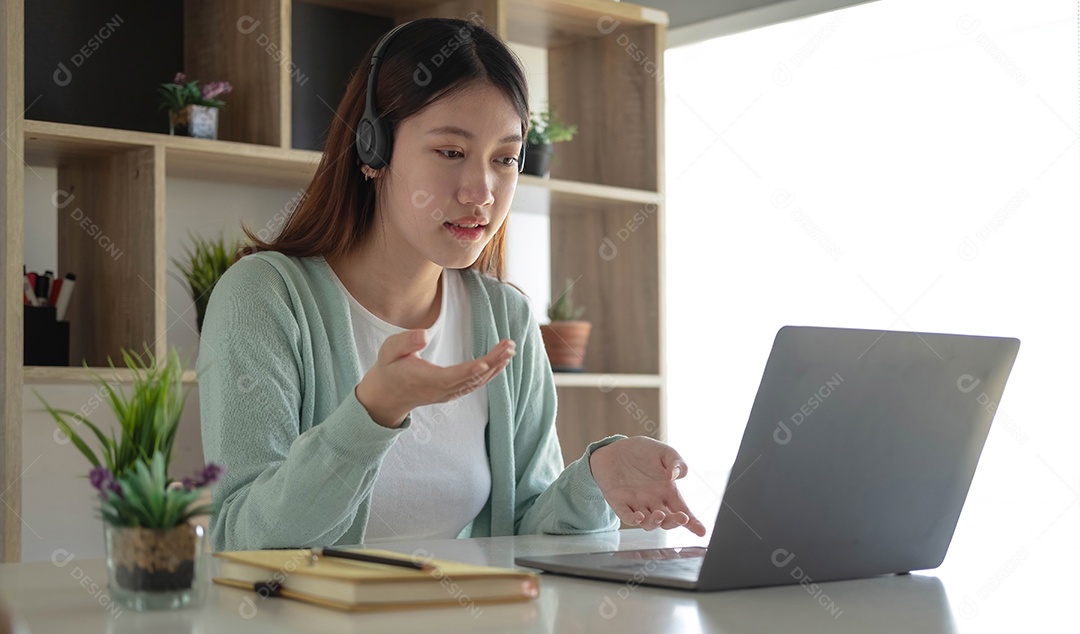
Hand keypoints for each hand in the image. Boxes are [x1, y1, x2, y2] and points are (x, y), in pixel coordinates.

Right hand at [355, 330, 515, 427]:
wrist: (387, 394)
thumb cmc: (389, 368)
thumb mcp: (389, 350)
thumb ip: (405, 342)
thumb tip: (424, 335)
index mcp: (426, 380)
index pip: (452, 377)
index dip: (469, 372)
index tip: (485, 363)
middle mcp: (441, 390)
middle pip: (471, 378)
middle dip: (492, 362)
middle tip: (509, 345)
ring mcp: (448, 393)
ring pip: (477, 382)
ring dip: (495, 366)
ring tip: (510, 350)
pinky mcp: (453, 392)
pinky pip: (475, 384)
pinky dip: (491, 374)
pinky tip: (501, 362)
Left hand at [589, 436, 706, 536]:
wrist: (615, 448)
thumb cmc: (642, 451)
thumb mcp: (664, 452)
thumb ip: (676, 462)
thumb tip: (676, 476)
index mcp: (667, 491)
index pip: (682, 510)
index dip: (693, 523)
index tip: (702, 531)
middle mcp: (654, 501)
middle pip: (667, 521)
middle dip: (675, 522)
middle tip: (682, 518)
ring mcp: (637, 504)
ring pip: (648, 523)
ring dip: (655, 522)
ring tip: (659, 515)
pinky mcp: (619, 502)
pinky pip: (627, 516)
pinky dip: (633, 519)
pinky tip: (639, 516)